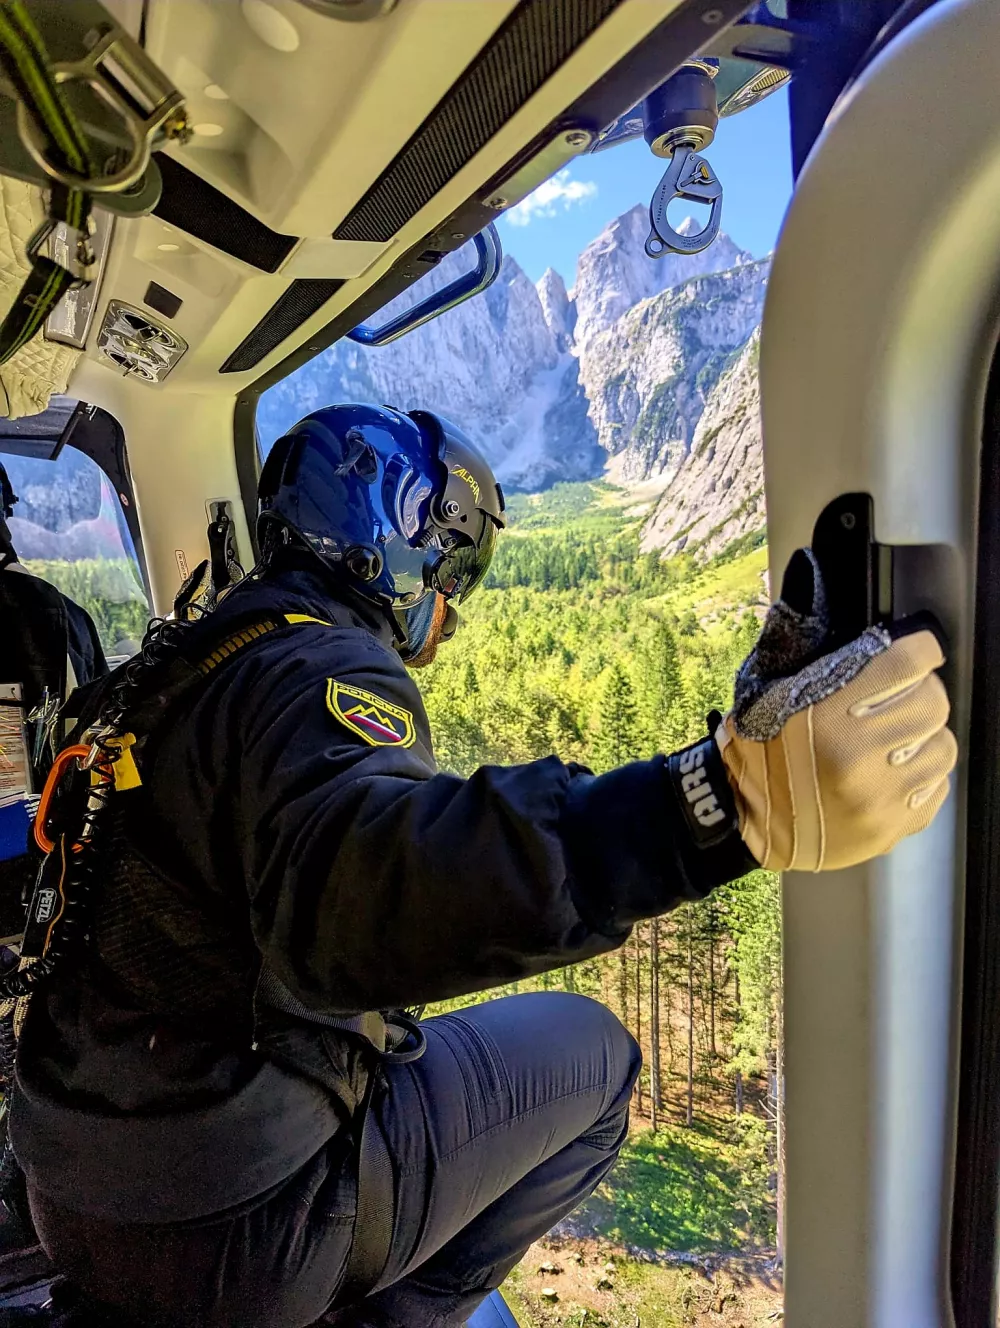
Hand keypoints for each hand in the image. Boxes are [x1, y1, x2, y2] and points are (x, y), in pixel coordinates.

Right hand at [719, 551, 956, 871]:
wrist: (739, 817)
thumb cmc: (753, 747)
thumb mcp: (765, 686)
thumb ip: (804, 644)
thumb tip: (816, 577)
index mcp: (826, 715)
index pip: (908, 662)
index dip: (919, 649)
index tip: (917, 650)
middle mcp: (858, 757)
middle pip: (932, 703)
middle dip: (921, 692)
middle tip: (901, 694)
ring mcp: (878, 798)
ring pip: (941, 747)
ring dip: (924, 735)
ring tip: (896, 736)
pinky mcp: (890, 829)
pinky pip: (936, 789)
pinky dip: (921, 775)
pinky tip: (894, 769)